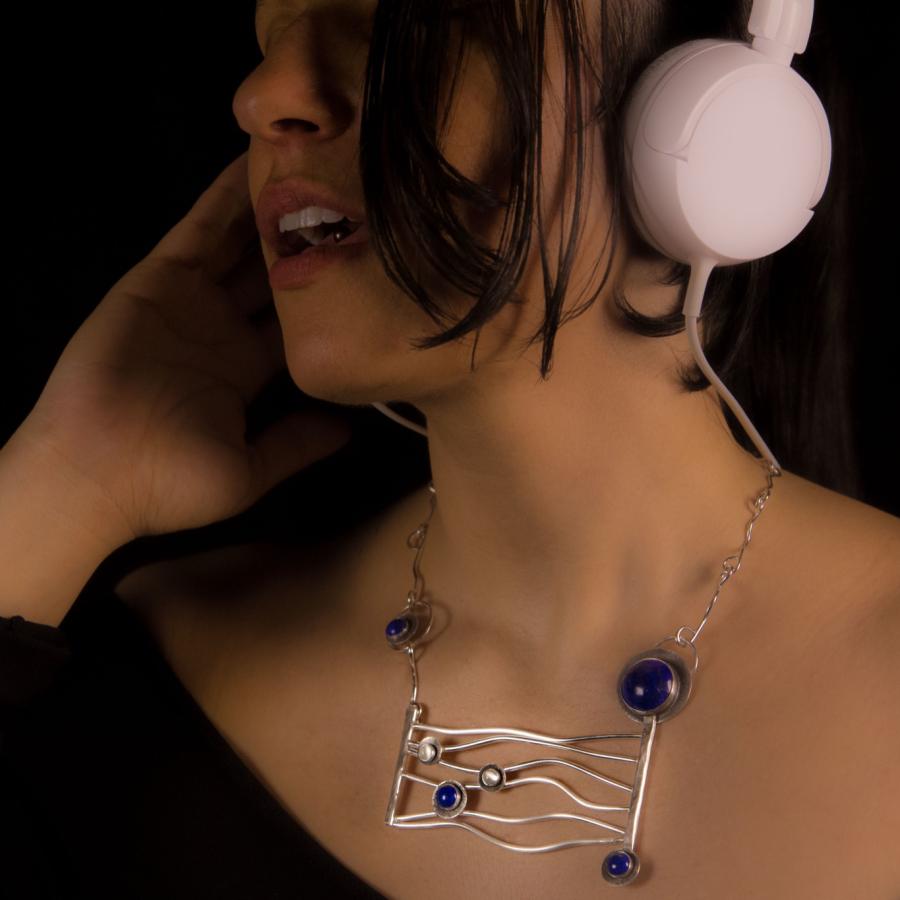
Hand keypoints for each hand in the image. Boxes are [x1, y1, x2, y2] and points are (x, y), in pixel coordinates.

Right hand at [15, 151, 352, 540]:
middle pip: (278, 274)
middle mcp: (226, 328)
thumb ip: (299, 444)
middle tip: (358, 204)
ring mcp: (194, 300)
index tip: (375, 268)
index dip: (333, 296)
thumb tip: (351, 429)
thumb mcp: (252, 470)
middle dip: (311, 243)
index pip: (301, 322)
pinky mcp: (161, 279)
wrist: (96, 475)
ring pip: (244, 244)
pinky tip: (259, 164)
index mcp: (249, 370)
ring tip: (320, 169)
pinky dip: (227, 198)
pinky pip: (200, 229)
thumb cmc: (169, 485)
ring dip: (276, 210)